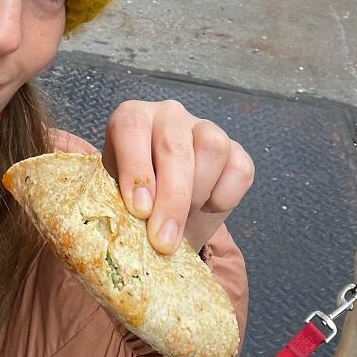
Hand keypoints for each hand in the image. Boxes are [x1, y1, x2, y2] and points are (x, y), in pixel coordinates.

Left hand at [102, 100, 253, 254]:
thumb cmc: (137, 201)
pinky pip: (239, 168)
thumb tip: (129, 222)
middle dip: (171, 199)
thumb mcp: (117, 200)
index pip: (131, 127)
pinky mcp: (235, 149)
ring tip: (185, 218)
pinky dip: (225, 196)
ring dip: (198, 193)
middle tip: (164, 240)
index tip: (140, 210)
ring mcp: (205, 128)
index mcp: (133, 118)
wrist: (164, 211)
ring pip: (211, 147)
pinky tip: (207, 208)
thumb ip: (118, 205)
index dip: (136, 168)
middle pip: (174, 146)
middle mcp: (168, 115)